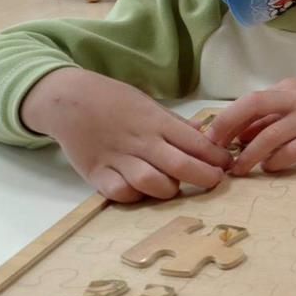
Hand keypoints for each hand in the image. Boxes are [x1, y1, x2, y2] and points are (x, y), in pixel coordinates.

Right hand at [21, 68, 232, 201]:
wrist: (67, 99)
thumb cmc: (113, 100)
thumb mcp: (148, 104)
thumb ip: (174, 123)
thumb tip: (203, 134)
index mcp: (155, 122)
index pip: (194, 142)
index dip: (216, 156)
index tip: (228, 164)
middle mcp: (139, 141)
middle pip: (180, 166)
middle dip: (204, 177)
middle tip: (215, 181)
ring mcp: (116, 158)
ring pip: (151, 183)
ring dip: (168, 189)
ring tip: (174, 187)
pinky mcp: (95, 173)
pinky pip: (120, 193)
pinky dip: (134, 196)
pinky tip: (141, 192)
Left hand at [205, 68, 295, 174]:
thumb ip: (272, 117)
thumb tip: (240, 135)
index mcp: (285, 89)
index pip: (248, 102)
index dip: (225, 120)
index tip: (209, 139)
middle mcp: (295, 99)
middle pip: (254, 106)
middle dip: (228, 127)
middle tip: (215, 152)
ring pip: (272, 134)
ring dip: (250, 154)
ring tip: (239, 169)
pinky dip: (278, 160)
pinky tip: (270, 167)